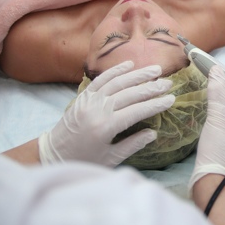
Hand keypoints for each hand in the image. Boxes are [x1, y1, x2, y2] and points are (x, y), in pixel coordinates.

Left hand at [38, 61, 174, 166]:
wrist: (53, 154)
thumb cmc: (84, 160)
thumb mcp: (111, 158)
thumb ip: (132, 145)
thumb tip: (153, 133)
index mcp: (105, 128)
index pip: (137, 112)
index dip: (155, 105)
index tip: (171, 99)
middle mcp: (97, 110)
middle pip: (129, 94)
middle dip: (151, 87)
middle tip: (168, 83)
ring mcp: (89, 101)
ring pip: (117, 83)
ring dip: (137, 75)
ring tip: (155, 70)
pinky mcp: (83, 96)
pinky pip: (100, 79)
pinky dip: (115, 71)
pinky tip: (129, 65)